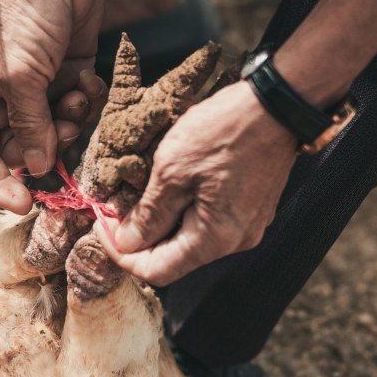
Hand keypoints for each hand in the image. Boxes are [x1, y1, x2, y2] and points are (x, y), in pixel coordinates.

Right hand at [0, 0, 107, 212]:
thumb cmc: (24, 14)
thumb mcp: (19, 75)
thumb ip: (28, 126)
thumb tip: (38, 170)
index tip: (22, 203)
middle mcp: (4, 98)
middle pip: (19, 152)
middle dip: (43, 152)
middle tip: (62, 138)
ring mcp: (39, 89)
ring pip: (56, 135)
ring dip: (70, 125)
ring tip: (75, 98)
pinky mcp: (69, 77)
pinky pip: (80, 110)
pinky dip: (87, 102)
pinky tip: (88, 79)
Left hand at [107, 82, 297, 285]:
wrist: (275, 105)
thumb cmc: (223, 131)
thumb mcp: (173, 169)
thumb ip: (149, 213)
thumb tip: (127, 243)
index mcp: (215, 238)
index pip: (157, 271)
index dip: (122, 254)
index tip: (101, 225)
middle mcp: (236, 241)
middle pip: (175, 258)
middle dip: (139, 238)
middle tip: (113, 209)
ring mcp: (248, 225)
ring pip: (191, 239)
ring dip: (160, 223)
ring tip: (139, 194)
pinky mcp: (252, 208)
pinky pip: (209, 222)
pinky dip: (183, 212)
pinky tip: (170, 186)